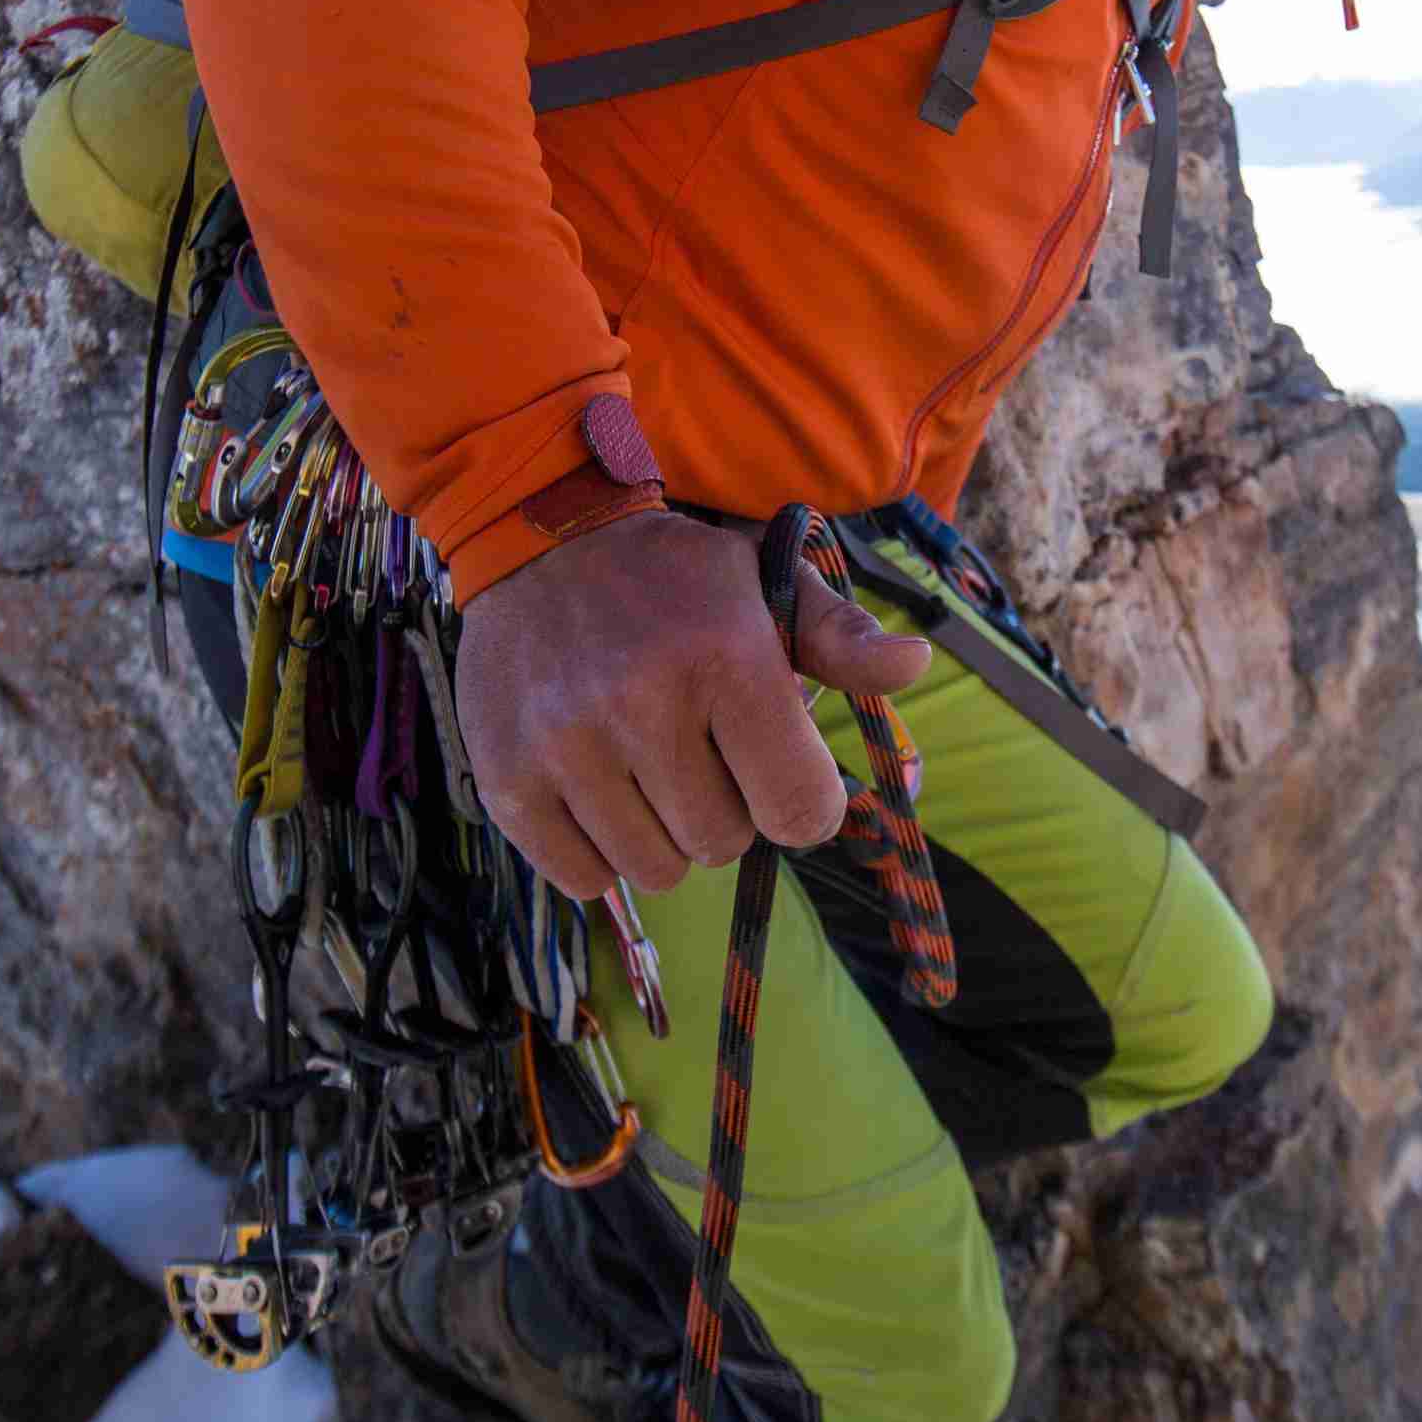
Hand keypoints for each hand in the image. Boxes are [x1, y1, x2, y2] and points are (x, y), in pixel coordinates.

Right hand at [451, 509, 931, 900]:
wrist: (539, 540)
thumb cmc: (674, 578)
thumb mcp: (768, 584)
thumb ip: (844, 639)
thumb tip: (914, 666)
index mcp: (725, 656)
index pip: (800, 810)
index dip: (804, 803)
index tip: (784, 776)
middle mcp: (641, 702)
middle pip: (725, 844)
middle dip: (728, 809)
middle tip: (701, 752)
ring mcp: (566, 746)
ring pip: (656, 871)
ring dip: (664, 834)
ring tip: (648, 767)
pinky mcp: (508, 781)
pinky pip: (583, 880)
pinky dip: (600, 852)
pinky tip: (599, 788)